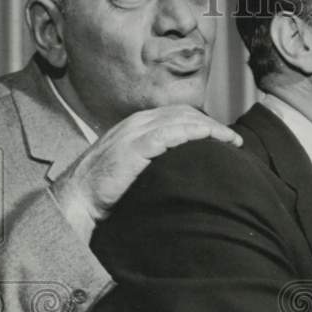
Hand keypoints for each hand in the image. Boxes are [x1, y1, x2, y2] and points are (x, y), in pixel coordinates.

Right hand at [52, 105, 242, 241]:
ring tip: (231, 140)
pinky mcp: (134, 147)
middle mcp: (136, 123)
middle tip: (233, 139)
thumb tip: (178, 165)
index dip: (202, 121)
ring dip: (210, 128)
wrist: (78, 198)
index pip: (177, 114)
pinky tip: (208, 137)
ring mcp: (134, 133)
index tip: (222, 135)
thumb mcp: (131, 166)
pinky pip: (169, 133)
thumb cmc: (105, 188)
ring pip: (181, 120)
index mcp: (136, 125)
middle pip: (184, 114)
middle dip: (212, 123)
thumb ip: (152, 158)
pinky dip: (192, 132)